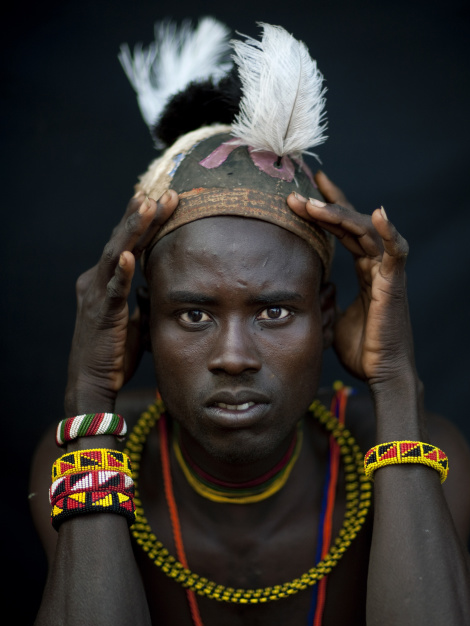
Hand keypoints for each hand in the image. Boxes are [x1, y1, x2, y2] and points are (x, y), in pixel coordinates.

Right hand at [65, 190, 178, 412]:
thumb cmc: (114, 354)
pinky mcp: (101, 313)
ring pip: (116, 254)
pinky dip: (120, 271)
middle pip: (123, 240)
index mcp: (106, 281)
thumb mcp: (136, 321)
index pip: (130, 244)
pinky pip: (112, 289)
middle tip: (166, 193)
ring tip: (147, 206)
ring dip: (132, 230)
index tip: (168, 201)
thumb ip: (143, 301)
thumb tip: (158, 287)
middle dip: (144, 215)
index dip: (148, 222)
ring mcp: (96, 295)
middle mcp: (97, 280)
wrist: (93, 382)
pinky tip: (128, 254)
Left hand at [287, 172, 414, 385]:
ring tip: (311, 203)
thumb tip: (309, 289)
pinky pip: (395, 252)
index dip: (328, 209)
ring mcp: (387, 273)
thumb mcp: (334, 318)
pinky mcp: (394, 285)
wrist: (382, 374)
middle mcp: (377, 266)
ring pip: (365, 231)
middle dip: (324, 206)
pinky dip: (389, 232)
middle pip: (352, 224)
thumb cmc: (364, 351)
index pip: (346, 231)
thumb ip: (326, 299)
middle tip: (295, 194)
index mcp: (365, 271)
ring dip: (338, 214)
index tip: (305, 192)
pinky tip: (379, 214)